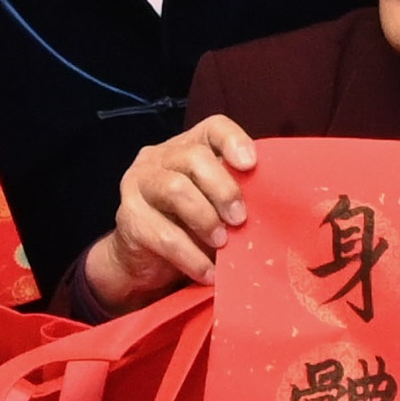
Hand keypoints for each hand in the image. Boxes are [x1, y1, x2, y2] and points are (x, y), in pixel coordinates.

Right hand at [86, 115, 257, 306]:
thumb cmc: (189, 227)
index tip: (251, 165)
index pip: (212, 128)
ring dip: (206, 220)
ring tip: (222, 244)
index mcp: (187, 147)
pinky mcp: (128, 217)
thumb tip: (272, 208)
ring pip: (176, 189)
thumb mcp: (215, 206)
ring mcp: (139, 184)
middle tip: (239, 219)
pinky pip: (164, 235)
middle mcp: (159, 158)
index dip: (233, 141)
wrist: (144, 262)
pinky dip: (191, 257)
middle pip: (194, 157)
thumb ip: (235, 197)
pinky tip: (207, 272)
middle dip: (223, 190)